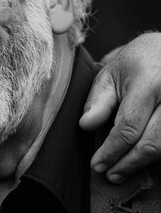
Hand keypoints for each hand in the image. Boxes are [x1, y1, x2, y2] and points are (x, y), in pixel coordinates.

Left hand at [79, 32, 160, 182]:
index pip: (129, 126)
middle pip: (152, 142)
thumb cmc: (134, 65)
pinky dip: (158, 155)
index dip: (112, 150)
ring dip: (144, 164)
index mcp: (148, 83)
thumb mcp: (109, 75)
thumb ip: (98, 101)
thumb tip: (86, 126)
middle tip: (109, 174)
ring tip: (121, 170)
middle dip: (128, 163)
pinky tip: (143, 160)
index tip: (97, 164)